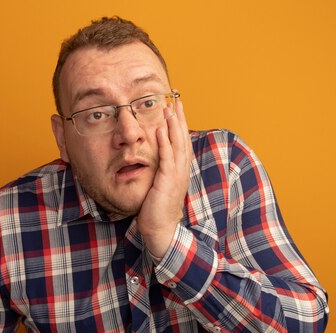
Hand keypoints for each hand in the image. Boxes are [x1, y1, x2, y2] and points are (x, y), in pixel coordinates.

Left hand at [137, 97, 190, 258]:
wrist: (160, 230)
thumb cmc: (156, 210)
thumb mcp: (159, 185)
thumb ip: (159, 171)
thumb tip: (153, 158)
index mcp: (180, 170)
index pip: (181, 142)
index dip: (180, 124)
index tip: (176, 107)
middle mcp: (181, 170)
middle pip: (182, 139)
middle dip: (179, 118)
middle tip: (176, 99)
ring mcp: (176, 176)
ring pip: (177, 145)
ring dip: (173, 125)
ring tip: (169, 108)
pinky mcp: (167, 182)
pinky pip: (167, 159)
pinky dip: (164, 143)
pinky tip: (160, 130)